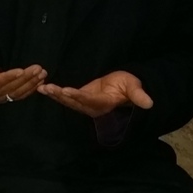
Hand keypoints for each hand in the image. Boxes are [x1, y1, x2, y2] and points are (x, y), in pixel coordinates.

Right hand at [0, 48, 46, 103]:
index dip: (9, 77)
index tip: (21, 70)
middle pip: (10, 88)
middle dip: (25, 78)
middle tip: (38, 69)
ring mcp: (0, 97)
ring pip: (17, 92)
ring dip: (31, 83)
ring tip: (42, 73)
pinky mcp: (7, 97)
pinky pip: (20, 95)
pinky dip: (31, 89)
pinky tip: (41, 81)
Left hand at [37, 71, 152, 117]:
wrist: (122, 86)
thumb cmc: (128, 86)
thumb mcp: (134, 88)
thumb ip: (138, 96)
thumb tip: (150, 103)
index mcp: (104, 104)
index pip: (89, 101)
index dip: (78, 96)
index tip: (67, 90)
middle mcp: (91, 107)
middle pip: (74, 102)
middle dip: (60, 96)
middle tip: (48, 89)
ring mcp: (84, 104)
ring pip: (67, 101)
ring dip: (54, 95)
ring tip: (42, 88)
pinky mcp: (78, 99)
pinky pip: (65, 97)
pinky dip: (54, 93)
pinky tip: (42, 88)